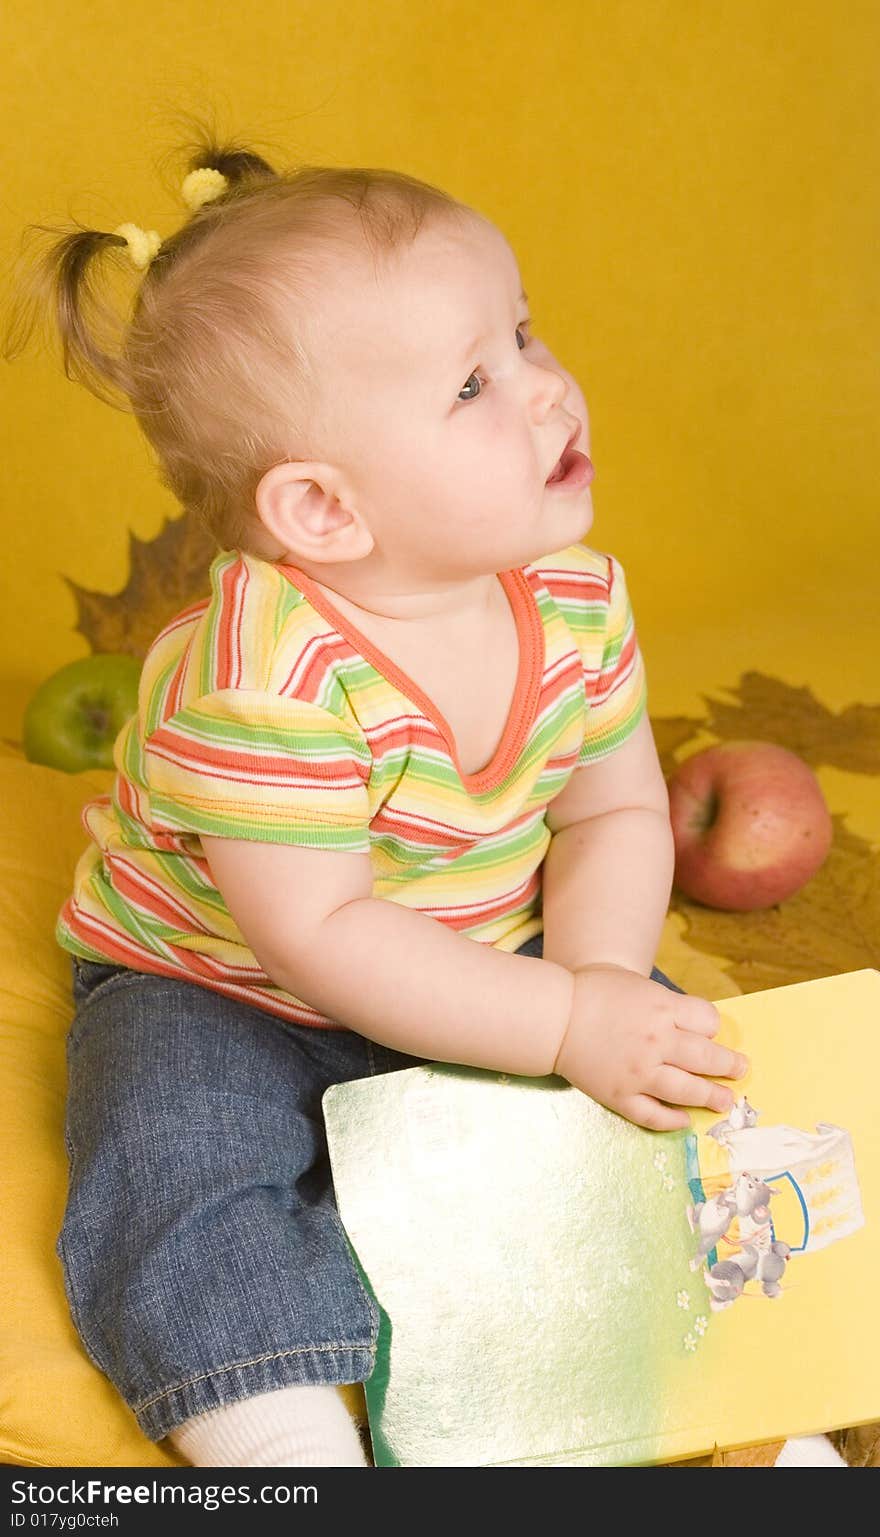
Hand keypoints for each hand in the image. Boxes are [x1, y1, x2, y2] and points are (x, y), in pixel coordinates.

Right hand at [553, 963, 748, 1131]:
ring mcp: (639, 1072)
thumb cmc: (592, 992)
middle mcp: (657, 1042)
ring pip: (687, 1090)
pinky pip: (654, 1115)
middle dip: (728, 1065)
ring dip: (711, 1096)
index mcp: (661, 1009)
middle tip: (739, 1070)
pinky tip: (684, 1119)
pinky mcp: (621, 1095)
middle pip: (706, 1057)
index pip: (707, 1021)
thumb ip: (667, 1003)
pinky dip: (672, 1120)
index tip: (710, 1033)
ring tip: (725, 1101)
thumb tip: (696, 1024)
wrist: (553, 1017)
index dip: (712, 1027)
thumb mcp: (636, 984)